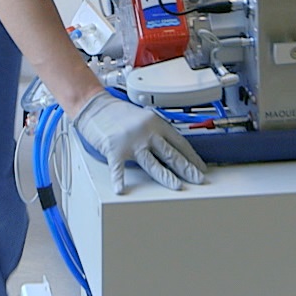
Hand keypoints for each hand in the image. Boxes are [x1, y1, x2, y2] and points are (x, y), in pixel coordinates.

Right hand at [71, 91, 207, 192]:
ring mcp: (131, 142)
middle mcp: (146, 132)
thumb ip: (157, 132)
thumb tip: (171, 149)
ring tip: (176, 186)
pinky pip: (118, 168)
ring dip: (166, 176)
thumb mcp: (144, 117)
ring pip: (152, 162)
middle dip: (187, 168)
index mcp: (156, 123)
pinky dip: (119, 179)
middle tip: (198, 179)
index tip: (200, 167)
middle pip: (170, 153)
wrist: (95, 105)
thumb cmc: (117, 113)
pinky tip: (121, 189)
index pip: (180, 142)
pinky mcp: (114, 149)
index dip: (192, 156)